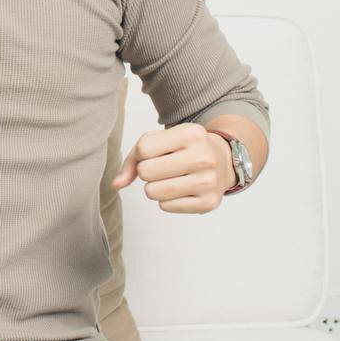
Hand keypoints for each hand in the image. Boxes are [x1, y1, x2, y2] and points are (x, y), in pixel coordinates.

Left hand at [110, 122, 234, 213]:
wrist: (224, 160)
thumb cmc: (185, 148)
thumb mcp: (162, 140)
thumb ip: (134, 158)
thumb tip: (115, 184)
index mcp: (191, 134)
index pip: (144, 149)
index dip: (142, 154)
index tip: (156, 153)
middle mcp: (203, 157)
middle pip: (146, 172)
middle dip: (147, 172)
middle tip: (162, 168)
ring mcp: (208, 182)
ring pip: (153, 192)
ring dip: (154, 187)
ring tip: (170, 178)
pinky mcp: (208, 203)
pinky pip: (165, 206)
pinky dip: (167, 200)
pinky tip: (181, 189)